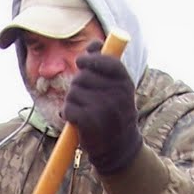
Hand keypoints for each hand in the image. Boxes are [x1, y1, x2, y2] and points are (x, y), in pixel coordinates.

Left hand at [63, 40, 141, 175]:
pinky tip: (76, 121)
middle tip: (86, 98)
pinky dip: (68, 114)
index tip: (81, 61)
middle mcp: (117, 94)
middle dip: (78, 84)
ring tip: (83, 112)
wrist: (118, 149)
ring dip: (72, 101)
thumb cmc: (114, 114)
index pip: (107, 61)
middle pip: (83, 75)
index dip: (91, 58)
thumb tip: (94, 44)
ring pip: (73, 92)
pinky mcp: (91, 122)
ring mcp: (105, 108)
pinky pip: (68, 108)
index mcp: (125, 83)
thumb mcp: (117, 88)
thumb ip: (105, 65)